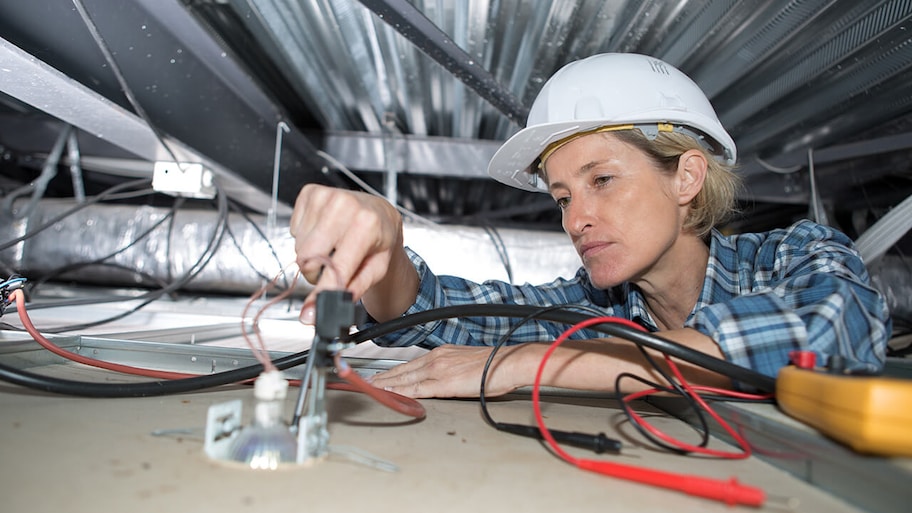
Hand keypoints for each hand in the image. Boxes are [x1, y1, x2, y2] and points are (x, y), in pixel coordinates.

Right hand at [289, 184, 411, 321]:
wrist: (380, 213)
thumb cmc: (379, 241)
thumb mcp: (376, 269)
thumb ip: (351, 290)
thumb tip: (322, 310)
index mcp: (367, 225)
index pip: (336, 266)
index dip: (321, 291)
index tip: (308, 313)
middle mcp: (345, 206)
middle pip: (307, 258)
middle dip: (316, 271)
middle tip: (334, 266)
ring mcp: (325, 196)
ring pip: (299, 247)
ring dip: (312, 255)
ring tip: (332, 247)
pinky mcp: (310, 192)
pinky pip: (294, 230)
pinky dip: (306, 237)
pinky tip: (325, 232)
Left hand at [368, 344, 530, 397]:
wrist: (509, 363)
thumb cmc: (495, 365)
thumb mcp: (467, 362)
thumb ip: (451, 369)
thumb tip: (444, 378)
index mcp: (442, 353)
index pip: (411, 363)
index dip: (393, 370)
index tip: (380, 375)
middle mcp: (437, 358)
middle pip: (403, 369)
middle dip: (383, 376)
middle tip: (367, 382)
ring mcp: (439, 370)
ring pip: (406, 378)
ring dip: (387, 383)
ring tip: (372, 388)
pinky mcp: (445, 383)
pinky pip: (418, 388)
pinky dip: (402, 390)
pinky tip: (392, 393)